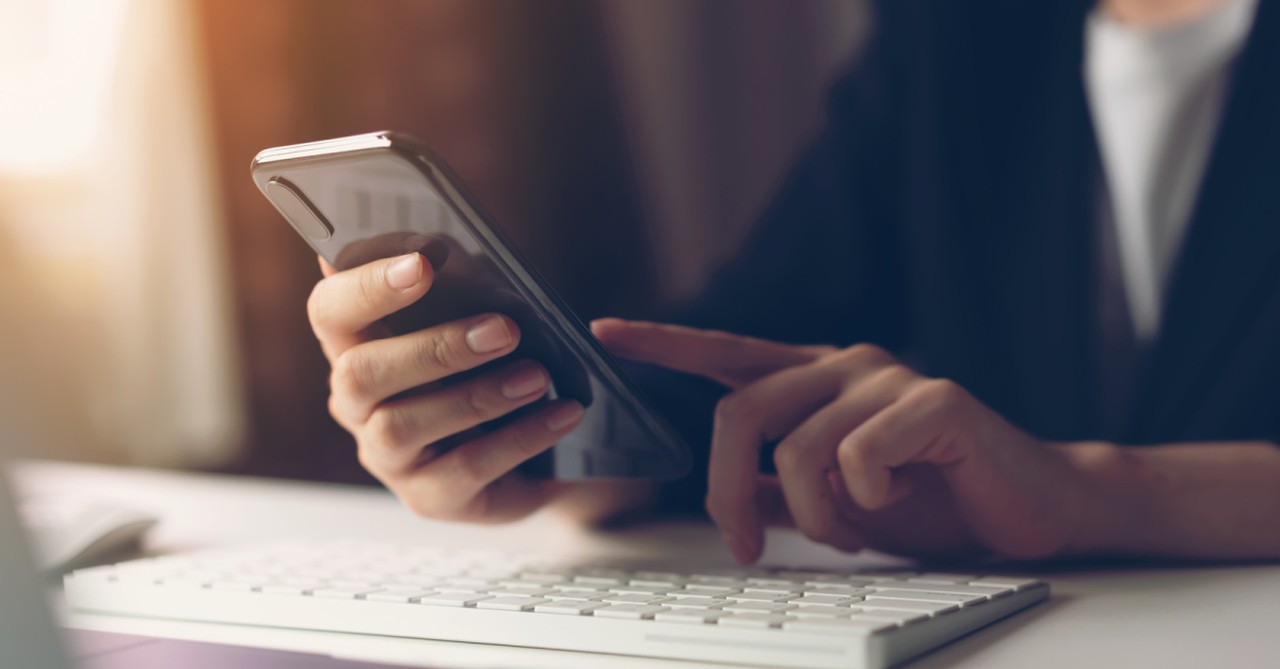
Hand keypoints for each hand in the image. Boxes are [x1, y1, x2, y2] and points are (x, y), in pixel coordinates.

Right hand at [308, 252, 587, 523]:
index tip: (423, 263)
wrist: (540, 444)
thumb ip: (464, 282)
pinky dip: (520, 437)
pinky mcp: (428, 496)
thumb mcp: (483, 314)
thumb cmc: (495, 362)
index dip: (367, 286)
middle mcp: (356, 402)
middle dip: (434, 348)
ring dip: (477, 395)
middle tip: (504, 329)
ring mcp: (387, 456)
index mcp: (356, 343)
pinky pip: (465, 468)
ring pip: (404, 425)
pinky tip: (561, 413)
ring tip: (538, 375)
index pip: (330, 310)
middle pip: (360, 373)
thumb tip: (450, 247)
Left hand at [593, 319, 1086, 562]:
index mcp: (814, 381)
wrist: (1026, 509)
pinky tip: (900, 498)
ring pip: (797, 448)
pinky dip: (866, 500)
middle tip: (749, 546)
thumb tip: (728, 493)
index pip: (726, 352)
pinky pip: (860, 454)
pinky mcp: (935, 400)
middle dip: (728, 493)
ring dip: (814, 514)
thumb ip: (779, 487)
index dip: (664, 343)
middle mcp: (843, 365)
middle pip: (740, 415)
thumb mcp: (834, 502)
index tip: (604, 331)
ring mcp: (888, 377)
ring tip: (851, 528)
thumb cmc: (931, 500)